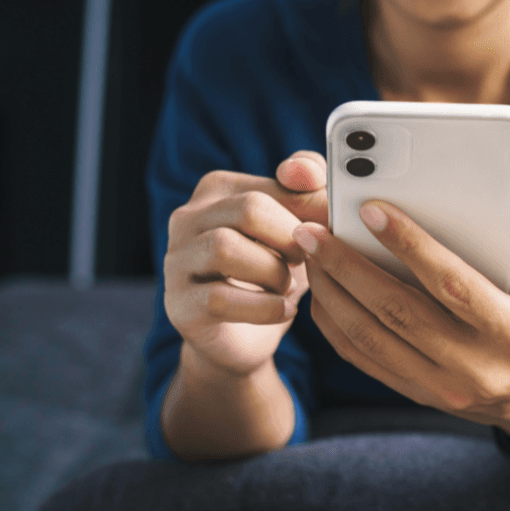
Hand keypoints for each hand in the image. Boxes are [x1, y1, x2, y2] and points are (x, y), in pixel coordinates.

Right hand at [163, 151, 326, 376]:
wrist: (242, 338)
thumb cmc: (272, 272)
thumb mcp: (296, 229)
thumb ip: (308, 191)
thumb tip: (307, 172)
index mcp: (219, 189)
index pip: (276, 183)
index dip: (314, 208)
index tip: (332, 229)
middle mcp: (188, 218)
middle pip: (249, 208)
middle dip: (291, 238)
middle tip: (305, 260)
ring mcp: (176, 261)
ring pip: (226, 248)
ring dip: (274, 272)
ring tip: (287, 286)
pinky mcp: (179, 304)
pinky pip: (219, 298)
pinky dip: (264, 307)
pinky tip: (284, 310)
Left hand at [292, 191, 509, 440]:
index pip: (451, 285)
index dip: (409, 245)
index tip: (371, 209)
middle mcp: (473, 367)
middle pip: (396, 311)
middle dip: (348, 267)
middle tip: (314, 230)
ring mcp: (441, 387)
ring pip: (370, 338)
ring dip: (332, 293)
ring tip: (310, 254)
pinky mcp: (417, 394)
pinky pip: (364, 360)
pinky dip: (335, 325)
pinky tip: (321, 291)